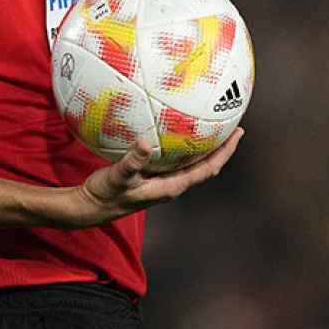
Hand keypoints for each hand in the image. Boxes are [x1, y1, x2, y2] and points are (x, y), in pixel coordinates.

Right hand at [66, 129, 243, 226]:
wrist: (89, 207)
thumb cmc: (105, 195)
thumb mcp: (118, 177)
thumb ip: (132, 162)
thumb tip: (145, 143)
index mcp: (173, 187)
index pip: (208, 168)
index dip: (225, 152)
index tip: (238, 133)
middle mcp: (172, 184)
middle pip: (206, 163)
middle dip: (221, 145)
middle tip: (232, 122)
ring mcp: (162, 180)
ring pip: (190, 161)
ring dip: (202, 144)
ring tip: (209, 121)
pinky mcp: (151, 175)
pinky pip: (172, 156)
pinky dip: (178, 143)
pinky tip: (171, 126)